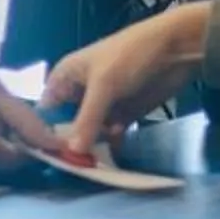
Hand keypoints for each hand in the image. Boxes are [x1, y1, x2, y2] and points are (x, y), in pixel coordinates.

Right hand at [42, 2, 210, 154]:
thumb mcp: (104, 85)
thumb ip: (87, 119)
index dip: (43, 132)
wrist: (176, 49)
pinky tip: (110, 163)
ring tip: (90, 169)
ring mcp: (102, 106)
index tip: (45, 157)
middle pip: (66, 125)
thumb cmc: (131, 55)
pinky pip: (110, 137)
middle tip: (70, 168)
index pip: (45, 109)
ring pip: (88, 134)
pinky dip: (109, 148)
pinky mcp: (123, 116)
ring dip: (90, 150)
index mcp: (66, 76)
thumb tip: (72, 152)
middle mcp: (80, 92)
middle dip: (68, 146)